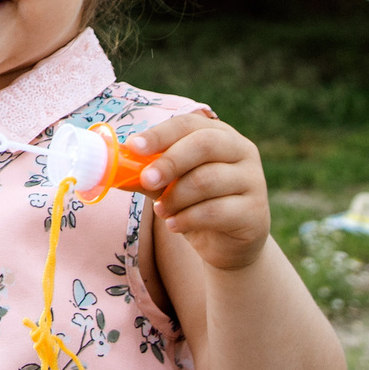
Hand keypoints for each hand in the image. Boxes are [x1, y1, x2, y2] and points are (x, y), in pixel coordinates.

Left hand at [134, 114, 270, 270]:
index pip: (188, 124)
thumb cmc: (196, 204)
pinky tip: (174, 225)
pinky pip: (216, 211)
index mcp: (220, 134)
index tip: (132, 147)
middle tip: (146, 179)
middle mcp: (242, 151)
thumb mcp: (170, 185)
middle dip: (170, 162)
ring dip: (175, 197)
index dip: (159, 134)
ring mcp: (253, 181)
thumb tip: (113, 168)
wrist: (227, 244)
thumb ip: (148, 173)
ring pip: (207, 180)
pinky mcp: (255, 212)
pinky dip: (188, 219)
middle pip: (204, 145)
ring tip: (161, 211)